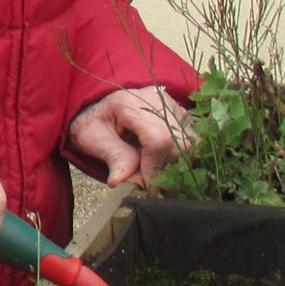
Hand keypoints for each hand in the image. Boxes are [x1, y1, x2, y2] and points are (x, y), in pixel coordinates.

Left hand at [68, 86, 188, 186]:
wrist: (96, 107)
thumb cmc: (92, 123)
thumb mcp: (91, 139)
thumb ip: (113, 158)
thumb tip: (127, 182)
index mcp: (129, 103)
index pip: (157, 139)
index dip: (155, 168)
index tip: (147, 187)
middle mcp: (156, 99)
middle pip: (179, 142)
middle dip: (166, 167)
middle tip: (148, 179)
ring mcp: (170, 103)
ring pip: (192, 141)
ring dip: (176, 162)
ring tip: (154, 167)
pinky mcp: (180, 111)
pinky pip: (193, 138)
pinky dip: (181, 155)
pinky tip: (163, 159)